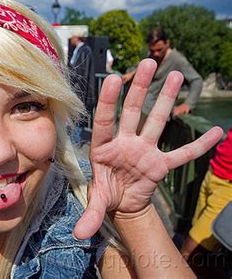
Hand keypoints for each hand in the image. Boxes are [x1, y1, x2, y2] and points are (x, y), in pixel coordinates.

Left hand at [74, 59, 221, 238]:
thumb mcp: (97, 203)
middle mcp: (125, 143)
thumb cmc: (105, 194)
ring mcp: (145, 150)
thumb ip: (90, 215)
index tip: (113, 78)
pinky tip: (216, 132)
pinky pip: (182, 154)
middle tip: (147, 61)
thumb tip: (79, 235)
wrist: (121, 203)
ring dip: (166, 99)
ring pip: (157, 121)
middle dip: (140, 88)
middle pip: (133, 111)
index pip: (105, 120)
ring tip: (176, 74)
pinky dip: (198, 145)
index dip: (107, 101)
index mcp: (104, 148)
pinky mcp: (161, 164)